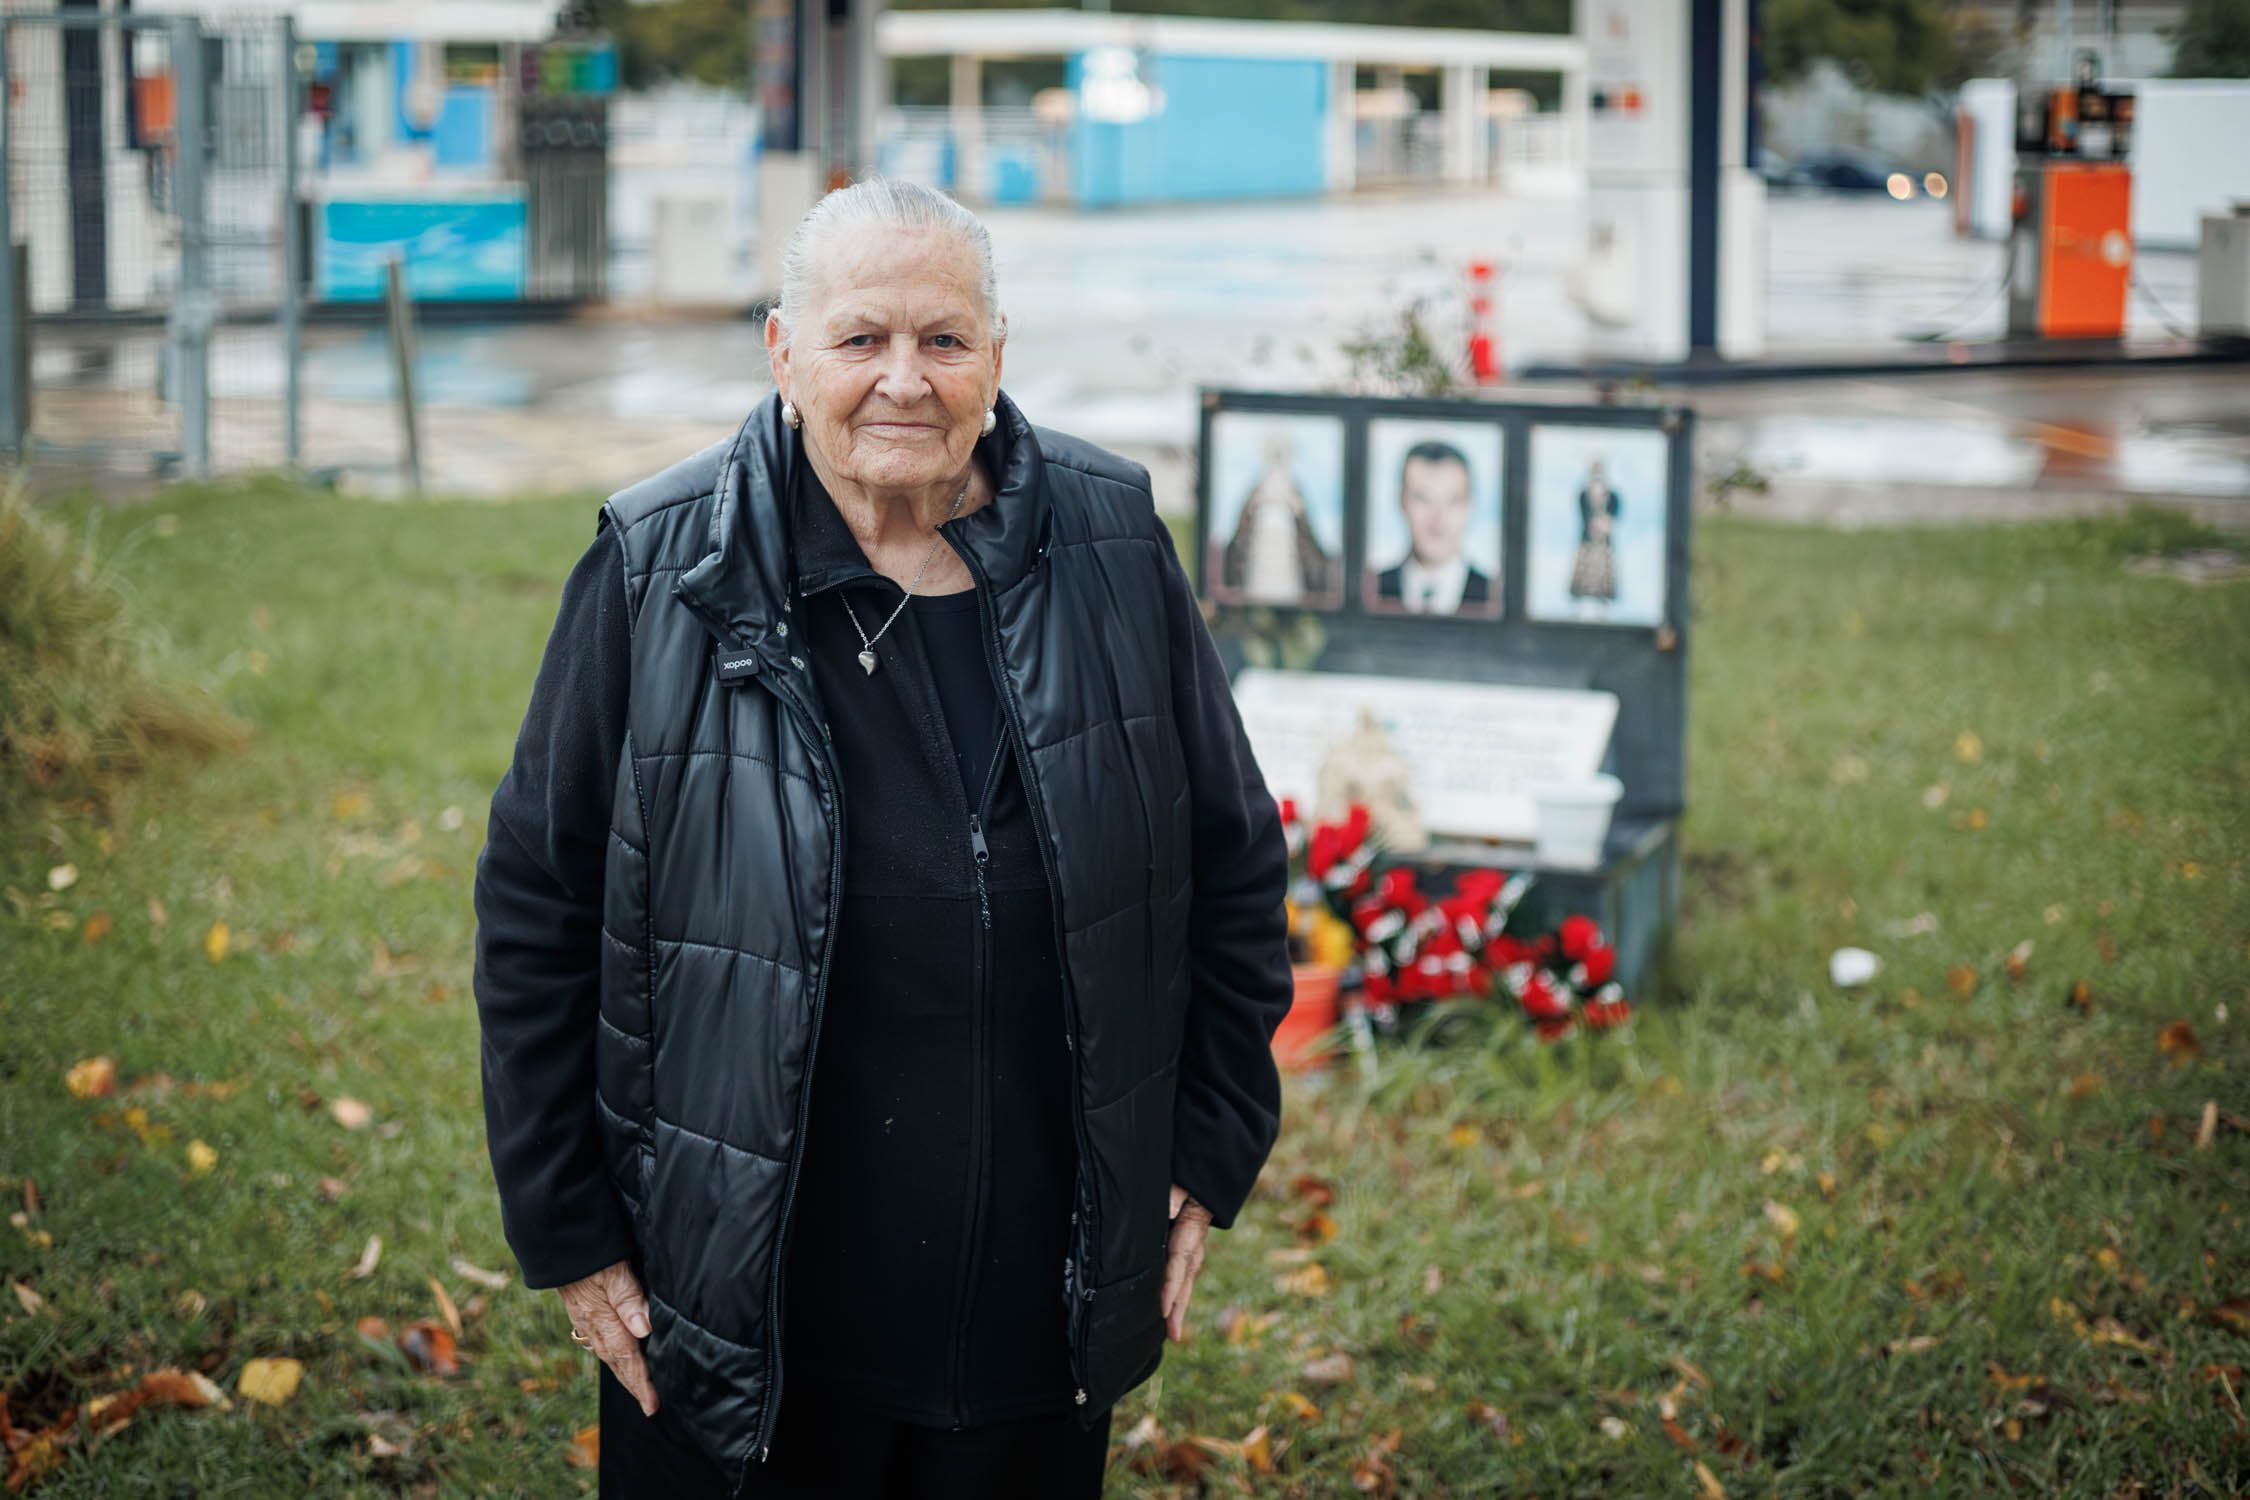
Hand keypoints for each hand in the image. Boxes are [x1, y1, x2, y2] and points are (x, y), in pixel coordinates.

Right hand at [558, 1259, 658, 1415]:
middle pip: (616, 1362)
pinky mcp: (581, 1310)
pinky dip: (612, 1354)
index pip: (627, 1357)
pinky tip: (616, 1355)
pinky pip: (599, 1340)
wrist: (556, 1239)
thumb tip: (644, 1330)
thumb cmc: (589, 1250)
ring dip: (623, 1372)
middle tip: (649, 1405)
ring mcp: (584, 1318)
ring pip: (607, 1353)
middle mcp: (591, 1324)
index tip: (652, 1404)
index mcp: (602, 1318)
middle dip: (633, 1384)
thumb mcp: (613, 1270)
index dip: (641, 1382)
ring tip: (637, 1387)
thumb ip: (629, 1297)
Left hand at [1161, 1184, 1213, 1343]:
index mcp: (1189, 1237)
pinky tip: (1169, 1313)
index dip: (1170, 1289)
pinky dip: (1176, 1298)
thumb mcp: (1182, 1187)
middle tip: (1173, 1336)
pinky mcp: (1186, 1257)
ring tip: (1173, 1334)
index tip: (1163, 1310)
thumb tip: (1169, 1209)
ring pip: (1184, 1287)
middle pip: (1184, 1285)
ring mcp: (1192, 1256)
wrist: (1204, 1188)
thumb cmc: (1188, 1187)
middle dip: (1178, 1310)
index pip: (1178, 1266)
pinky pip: (1181, 1281)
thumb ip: (1175, 1195)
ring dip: (1178, 1309)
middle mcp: (1193, 1252)